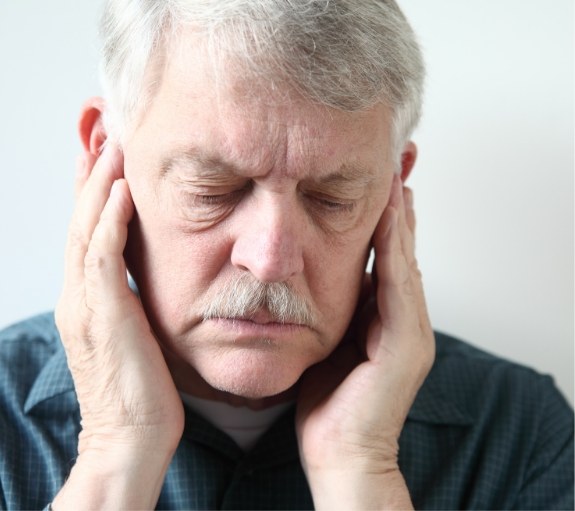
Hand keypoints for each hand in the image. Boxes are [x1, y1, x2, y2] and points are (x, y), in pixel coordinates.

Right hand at [53, 145, 183, 508]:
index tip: (105, 155)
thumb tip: (148, 278)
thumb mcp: (135, 335)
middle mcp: (79, 294)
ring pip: (85, 228)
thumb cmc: (142, 390)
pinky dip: (108, 219)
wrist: (130, 437)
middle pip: (80, 219)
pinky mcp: (102, 314)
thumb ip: (134, 302)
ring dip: (97, 183)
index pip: (87, 231)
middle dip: (90, 173)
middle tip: (101, 131)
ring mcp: (85, 303)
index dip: (93, 191)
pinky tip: (120, 189)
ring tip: (110, 143)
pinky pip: (102, 255)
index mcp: (88, 298)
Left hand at [296, 174, 434, 509]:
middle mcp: (403, 318)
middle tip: (396, 160)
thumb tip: (306, 279)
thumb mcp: (325, 345)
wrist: (341, 454)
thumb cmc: (327, 403)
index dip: (382, 217)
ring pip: (405, 260)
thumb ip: (328, 312)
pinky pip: (398, 285)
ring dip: (400, 217)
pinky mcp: (407, 344)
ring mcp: (410, 330)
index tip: (375, 179)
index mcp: (381, 318)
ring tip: (396, 174)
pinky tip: (390, 216)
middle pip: (401, 249)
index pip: (384, 256)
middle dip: (398, 205)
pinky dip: (394, 249)